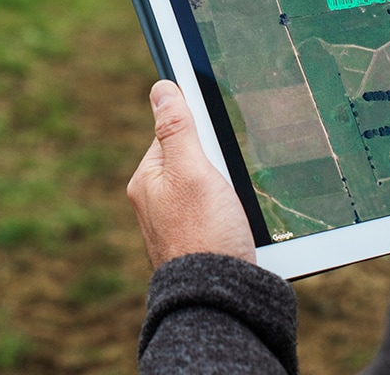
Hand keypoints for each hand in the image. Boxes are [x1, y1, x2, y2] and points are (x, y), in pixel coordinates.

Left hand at [127, 80, 255, 268]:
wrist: (219, 300)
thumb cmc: (204, 234)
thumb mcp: (191, 170)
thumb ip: (177, 128)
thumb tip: (161, 88)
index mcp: (147, 180)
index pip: (173, 133)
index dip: (201, 133)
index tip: (221, 142)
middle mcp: (157, 203)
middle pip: (196, 161)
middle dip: (220, 166)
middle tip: (231, 186)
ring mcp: (178, 225)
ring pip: (212, 189)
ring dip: (231, 193)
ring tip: (236, 212)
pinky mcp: (201, 243)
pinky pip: (221, 216)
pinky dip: (235, 216)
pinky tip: (243, 227)